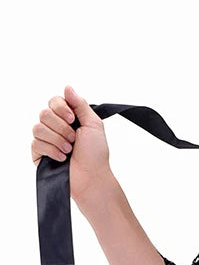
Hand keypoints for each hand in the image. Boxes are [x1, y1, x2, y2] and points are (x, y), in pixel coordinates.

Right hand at [31, 85, 111, 201]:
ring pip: (38, 128)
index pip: (54, 101)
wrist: (92, 177)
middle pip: (44, 113)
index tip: (73, 119)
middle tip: (74, 139)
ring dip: (57, 139)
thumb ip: (80, 105)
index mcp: (68, 119)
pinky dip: (51, 150)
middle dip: (62, 127)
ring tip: (69, 150)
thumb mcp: (93, 125)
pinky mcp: (39, 154)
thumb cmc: (96, 154)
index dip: (61, 108)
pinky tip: (62, 158)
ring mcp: (46, 140)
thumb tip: (67, 87)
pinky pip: (36, 143)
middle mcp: (55, 127)